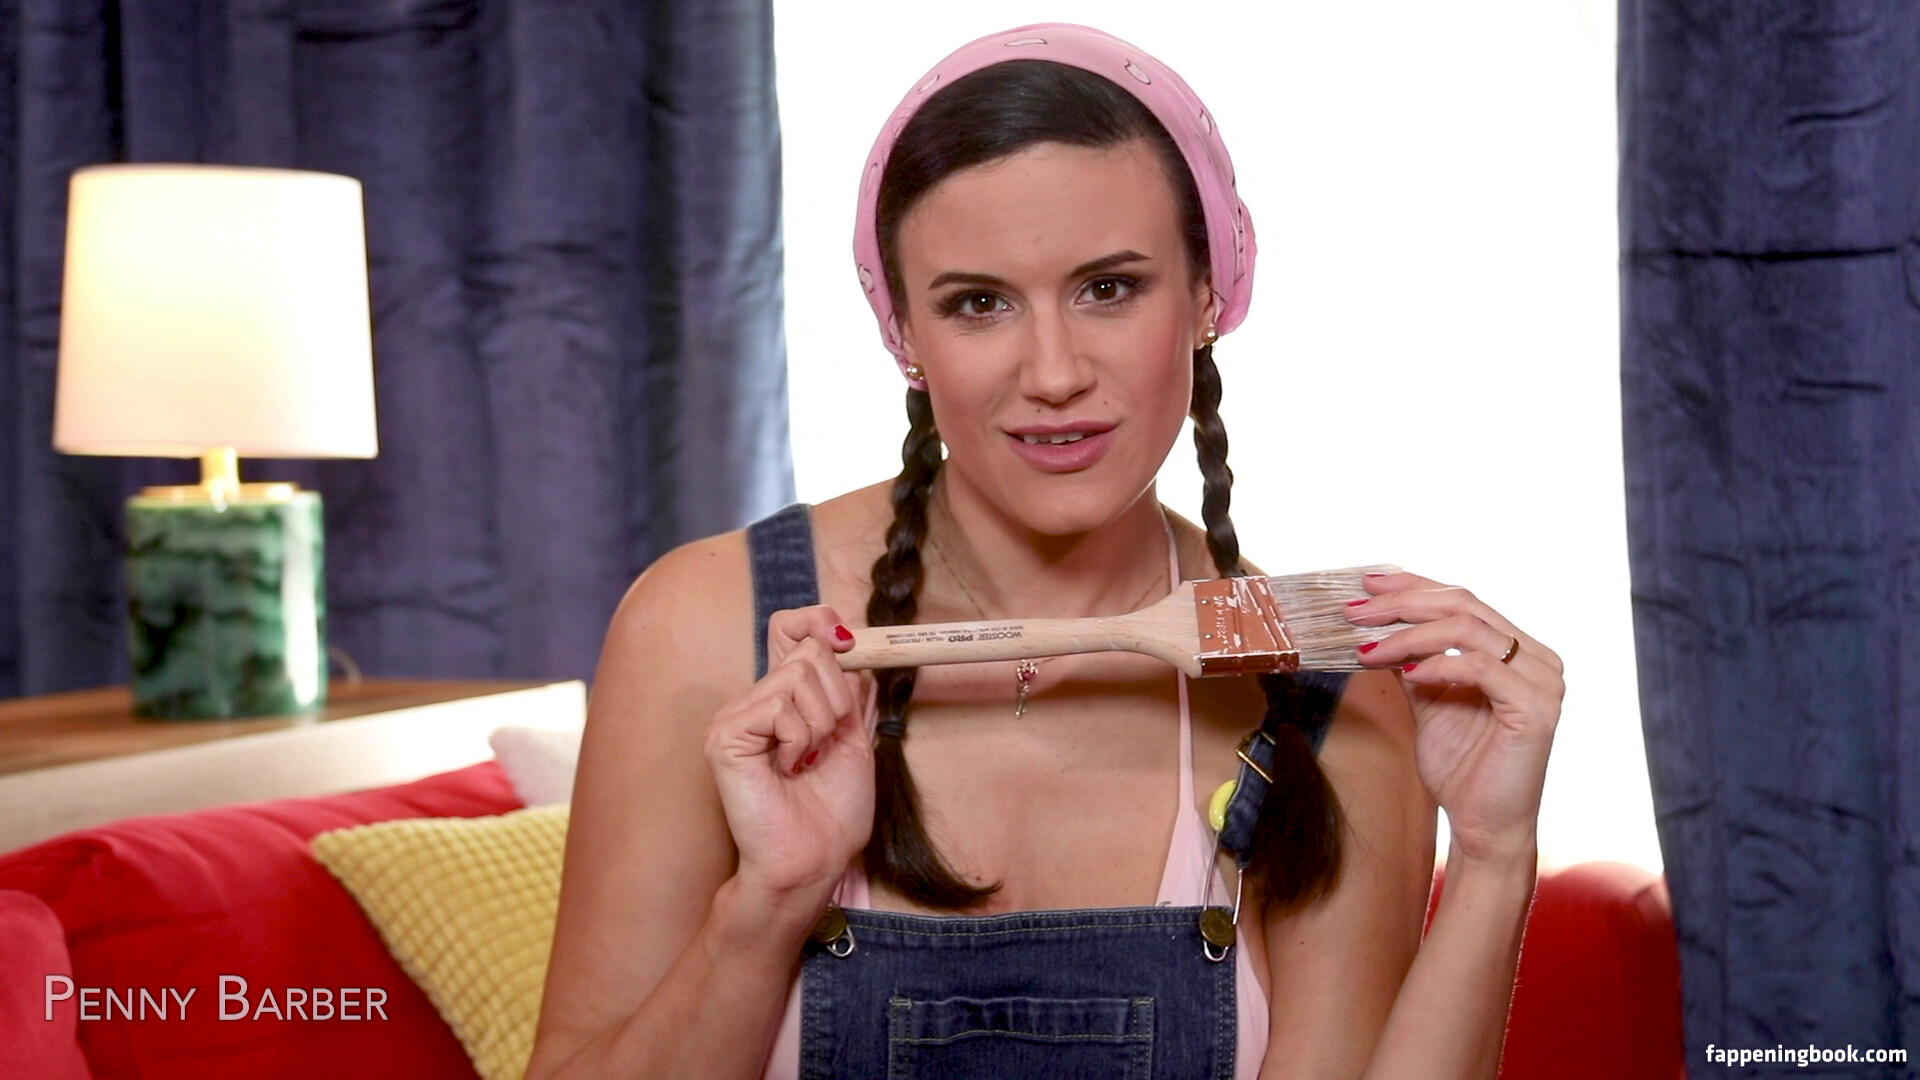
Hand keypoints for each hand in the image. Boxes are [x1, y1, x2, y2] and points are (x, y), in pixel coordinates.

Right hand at [704, 606, 876, 902]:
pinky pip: (781, 707)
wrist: (813, 860)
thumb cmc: (831, 812)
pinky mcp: (726, 735)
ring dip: (823, 724)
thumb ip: (850, 690)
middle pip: (809, 650)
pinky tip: (788, 769)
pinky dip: (800, 740)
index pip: (790, 627)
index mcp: (783, 699)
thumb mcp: (854, 738)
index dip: (819, 622)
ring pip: (800, 675)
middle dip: (838, 698)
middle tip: (826, 744)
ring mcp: (736, 716)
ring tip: (807, 762)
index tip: (847, 643)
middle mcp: (755, 700)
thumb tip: (850, 638)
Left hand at [1344, 572, 1563, 866]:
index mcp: (1518, 650)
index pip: (1462, 599)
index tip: (1365, 583)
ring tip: (1367, 647)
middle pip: (1464, 604)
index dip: (1412, 585)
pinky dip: (1438, 665)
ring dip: (1409, 633)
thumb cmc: (1461, 767)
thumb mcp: (1427, 701)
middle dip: (1402, 603)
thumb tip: (1375, 623)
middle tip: (1355, 611)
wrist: (1484, 825)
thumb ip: (1413, 659)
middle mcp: (1537, 658)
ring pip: (1468, 629)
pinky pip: (1480, 668)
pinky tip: (1405, 672)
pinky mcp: (1536, 709)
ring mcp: (1542, 681)